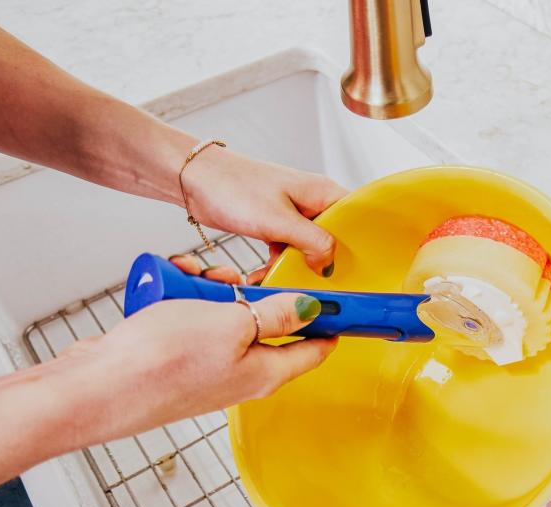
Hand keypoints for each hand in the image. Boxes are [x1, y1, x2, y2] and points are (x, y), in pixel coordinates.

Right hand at [61, 276, 335, 446]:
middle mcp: (242, 374)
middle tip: (230, 278)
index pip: (315, 349)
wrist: (97, 387)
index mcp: (266, 373)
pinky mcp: (179, 358)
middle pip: (267, 323)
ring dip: (212, 290)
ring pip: (227, 316)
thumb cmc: (163, 361)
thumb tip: (311, 310)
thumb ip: (275, 316)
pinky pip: (195, 320)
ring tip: (190, 280)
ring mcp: (209, 367)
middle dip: (253, 292)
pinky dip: (185, 299)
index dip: (332, 322)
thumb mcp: (232, 325)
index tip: (344, 299)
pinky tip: (170, 287)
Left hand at [180, 146, 347, 280]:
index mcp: (322, 193)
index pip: (355, 222)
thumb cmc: (233, 186)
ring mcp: (293, 214)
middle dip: (320, 264)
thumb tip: (329, 263)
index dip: (356, 247)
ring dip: (292, 268)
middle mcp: (312, 203)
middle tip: (308, 281)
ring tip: (275, 277)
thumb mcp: (278, 220)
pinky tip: (262, 274)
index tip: (349, 272)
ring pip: (307, 249)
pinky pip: (287, 251)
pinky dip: (276, 265)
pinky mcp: (275, 225)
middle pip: (332, 240)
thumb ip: (311, 241)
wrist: (194, 180)